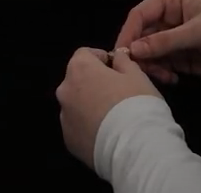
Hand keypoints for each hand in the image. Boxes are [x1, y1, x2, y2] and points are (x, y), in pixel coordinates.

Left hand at [56, 48, 160, 170]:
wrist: (133, 147)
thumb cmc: (136, 103)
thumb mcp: (137, 75)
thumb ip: (123, 61)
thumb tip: (117, 56)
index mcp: (79, 69)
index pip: (84, 54)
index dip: (101, 59)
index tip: (116, 69)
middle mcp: (65, 90)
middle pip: (78, 80)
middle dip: (94, 83)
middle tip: (117, 94)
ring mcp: (64, 116)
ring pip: (76, 104)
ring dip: (89, 105)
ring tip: (113, 118)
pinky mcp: (68, 139)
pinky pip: (77, 127)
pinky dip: (88, 126)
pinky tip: (107, 134)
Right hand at [115, 0, 200, 83]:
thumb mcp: (198, 31)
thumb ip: (164, 41)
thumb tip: (131, 51)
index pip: (140, 13)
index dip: (128, 33)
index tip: (120, 54)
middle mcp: (169, 14)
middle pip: (140, 34)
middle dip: (139, 53)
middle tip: (140, 72)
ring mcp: (173, 36)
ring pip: (148, 51)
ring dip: (150, 65)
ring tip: (162, 76)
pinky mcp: (180, 55)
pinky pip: (161, 63)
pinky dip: (161, 72)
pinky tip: (171, 79)